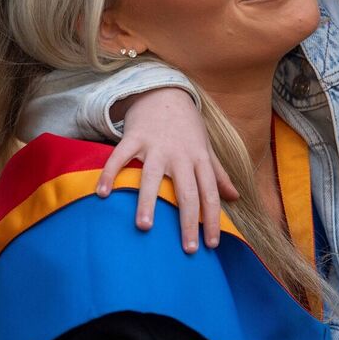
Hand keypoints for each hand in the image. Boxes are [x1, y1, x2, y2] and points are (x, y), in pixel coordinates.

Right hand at [95, 87, 239, 252]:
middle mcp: (180, 154)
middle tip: (187, 249)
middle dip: (188, 221)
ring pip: (153, 176)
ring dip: (149, 202)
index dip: (212, 219)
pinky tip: (102, 193)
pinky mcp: (135, 136)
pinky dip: (110, 173)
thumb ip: (219, 174)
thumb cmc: (188, 127)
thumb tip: (236, 197)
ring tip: (145, 227)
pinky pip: (120, 157)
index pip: (210, 193)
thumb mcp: (206, 148)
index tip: (210, 244)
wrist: (165, 91)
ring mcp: (156, 145)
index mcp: (200, 158)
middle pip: (187, 191)